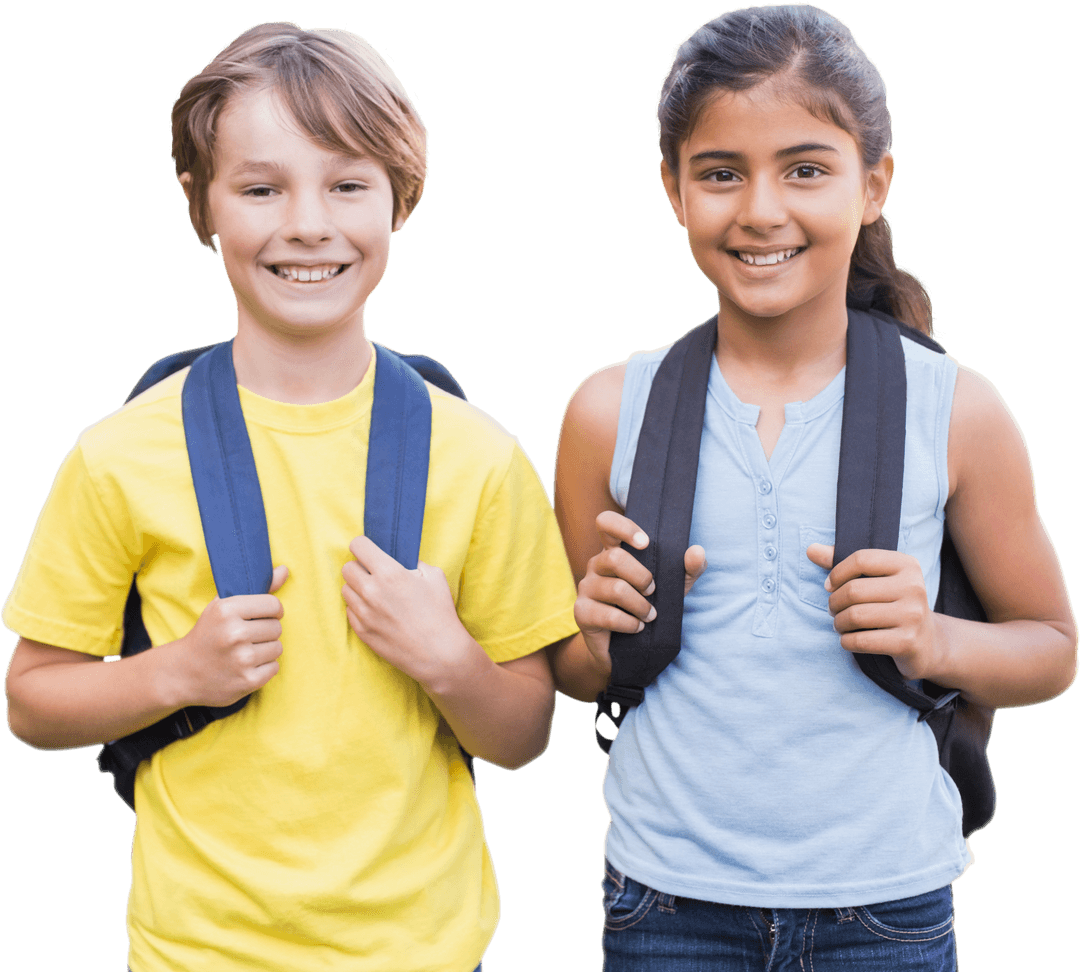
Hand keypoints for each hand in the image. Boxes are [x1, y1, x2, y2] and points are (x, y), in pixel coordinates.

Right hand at [171, 565, 288, 706]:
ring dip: (266, 650)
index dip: (271, 611)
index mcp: (227, 610)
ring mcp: (241, 659)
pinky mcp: (247, 680)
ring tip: (245, 652)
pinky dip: (264, 667)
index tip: (261, 617)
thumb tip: (285, 570)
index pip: (273, 605)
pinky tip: (246, 666)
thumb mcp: (224, 606)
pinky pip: (274, 667)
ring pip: (277, 647)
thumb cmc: (208, 634)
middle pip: (277, 627)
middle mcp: (234, 634)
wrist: (182, 673)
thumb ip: (258, 588)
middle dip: (266, 632)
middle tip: (247, 637)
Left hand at [341, 536, 476, 689]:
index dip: (364, 546)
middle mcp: (371, 591)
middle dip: (360, 567)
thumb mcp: (434, 576)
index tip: (370, 551)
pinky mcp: (362, 631)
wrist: (440, 654)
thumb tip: (400, 561)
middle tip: (374, 574)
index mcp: (389, 573)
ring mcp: (364, 613)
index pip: (358, 546)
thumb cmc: (440, 613)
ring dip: (357, 588)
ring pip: (345, 589)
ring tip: (376, 594)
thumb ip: (413, 563)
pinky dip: (359, 607)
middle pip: (347, 568)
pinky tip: (376, 611)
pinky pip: (349, 610)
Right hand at [575, 510, 706, 669]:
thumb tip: (697, 552)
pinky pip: (608, 615)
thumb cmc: (648, 608)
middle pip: (614, 558)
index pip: (606, 523)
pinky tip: (637, 628)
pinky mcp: (582, 613)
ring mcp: (586, 588)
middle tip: (653, 591)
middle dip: (642, 577)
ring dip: (641, 606)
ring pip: (615, 589)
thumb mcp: (673, 587)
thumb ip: (688, 569)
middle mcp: (596, 565)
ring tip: (650, 616)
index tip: (645, 542)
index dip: (623, 527)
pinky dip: (630, 623)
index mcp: (614, 551)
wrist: (626, 649)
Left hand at [806, 544, 938, 678]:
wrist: (929, 643)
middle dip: (834, 603)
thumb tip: (810, 549)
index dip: (837, 573)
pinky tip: (849, 640)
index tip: (830, 586)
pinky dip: (846, 641)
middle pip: (854, 590)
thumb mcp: (875, 579)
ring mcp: (913, 616)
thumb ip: (842, 563)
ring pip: (854, 616)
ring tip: (840, 625)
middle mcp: (914, 587)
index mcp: (907, 564)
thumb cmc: (892, 604)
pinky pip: (860, 640)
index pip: (860, 559)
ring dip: (838, 623)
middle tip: (834, 610)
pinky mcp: (907, 642)